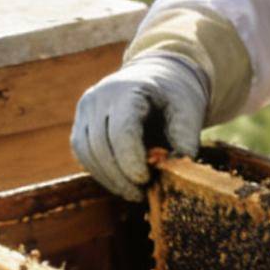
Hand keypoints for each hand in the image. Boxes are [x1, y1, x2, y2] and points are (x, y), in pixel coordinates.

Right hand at [70, 54, 209, 200]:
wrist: (155, 75)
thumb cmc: (173, 94)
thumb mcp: (188, 107)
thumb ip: (186, 134)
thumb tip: (179, 163)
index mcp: (127, 89)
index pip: (121, 131)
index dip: (130, 161)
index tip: (146, 181)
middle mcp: (98, 97)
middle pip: (99, 145)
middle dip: (119, 176)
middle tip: (141, 195)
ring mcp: (85, 110)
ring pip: (86, 153)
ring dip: (108, 178)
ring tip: (133, 192)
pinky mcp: (80, 123)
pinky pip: (82, 154)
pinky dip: (100, 172)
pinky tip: (121, 182)